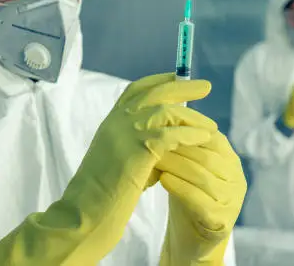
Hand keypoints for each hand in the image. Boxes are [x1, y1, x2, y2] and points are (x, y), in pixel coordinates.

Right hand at [0, 73, 219, 265]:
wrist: (82, 216)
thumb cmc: (101, 196)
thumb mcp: (119, 161)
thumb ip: (140, 148)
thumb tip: (168, 145)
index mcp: (111, 122)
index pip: (136, 90)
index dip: (159, 80)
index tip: (178, 77)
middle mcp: (117, 122)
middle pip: (155, 93)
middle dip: (183, 87)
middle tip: (206, 87)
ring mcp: (125, 134)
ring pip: (166, 111)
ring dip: (192, 117)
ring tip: (212, 126)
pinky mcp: (137, 152)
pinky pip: (171, 135)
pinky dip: (190, 135)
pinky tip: (204, 139)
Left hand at [157, 132, 246, 263]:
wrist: (189, 237)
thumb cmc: (186, 193)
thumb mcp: (188, 164)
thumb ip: (185, 142)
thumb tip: (165, 109)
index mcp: (230, 159)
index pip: (211, 136)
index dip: (186, 128)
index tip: (161, 122)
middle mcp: (236, 178)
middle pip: (207, 156)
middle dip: (179, 146)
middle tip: (153, 138)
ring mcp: (233, 201)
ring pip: (204, 177)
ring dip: (177, 165)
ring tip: (154, 157)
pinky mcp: (222, 222)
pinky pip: (201, 201)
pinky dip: (181, 188)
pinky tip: (163, 180)